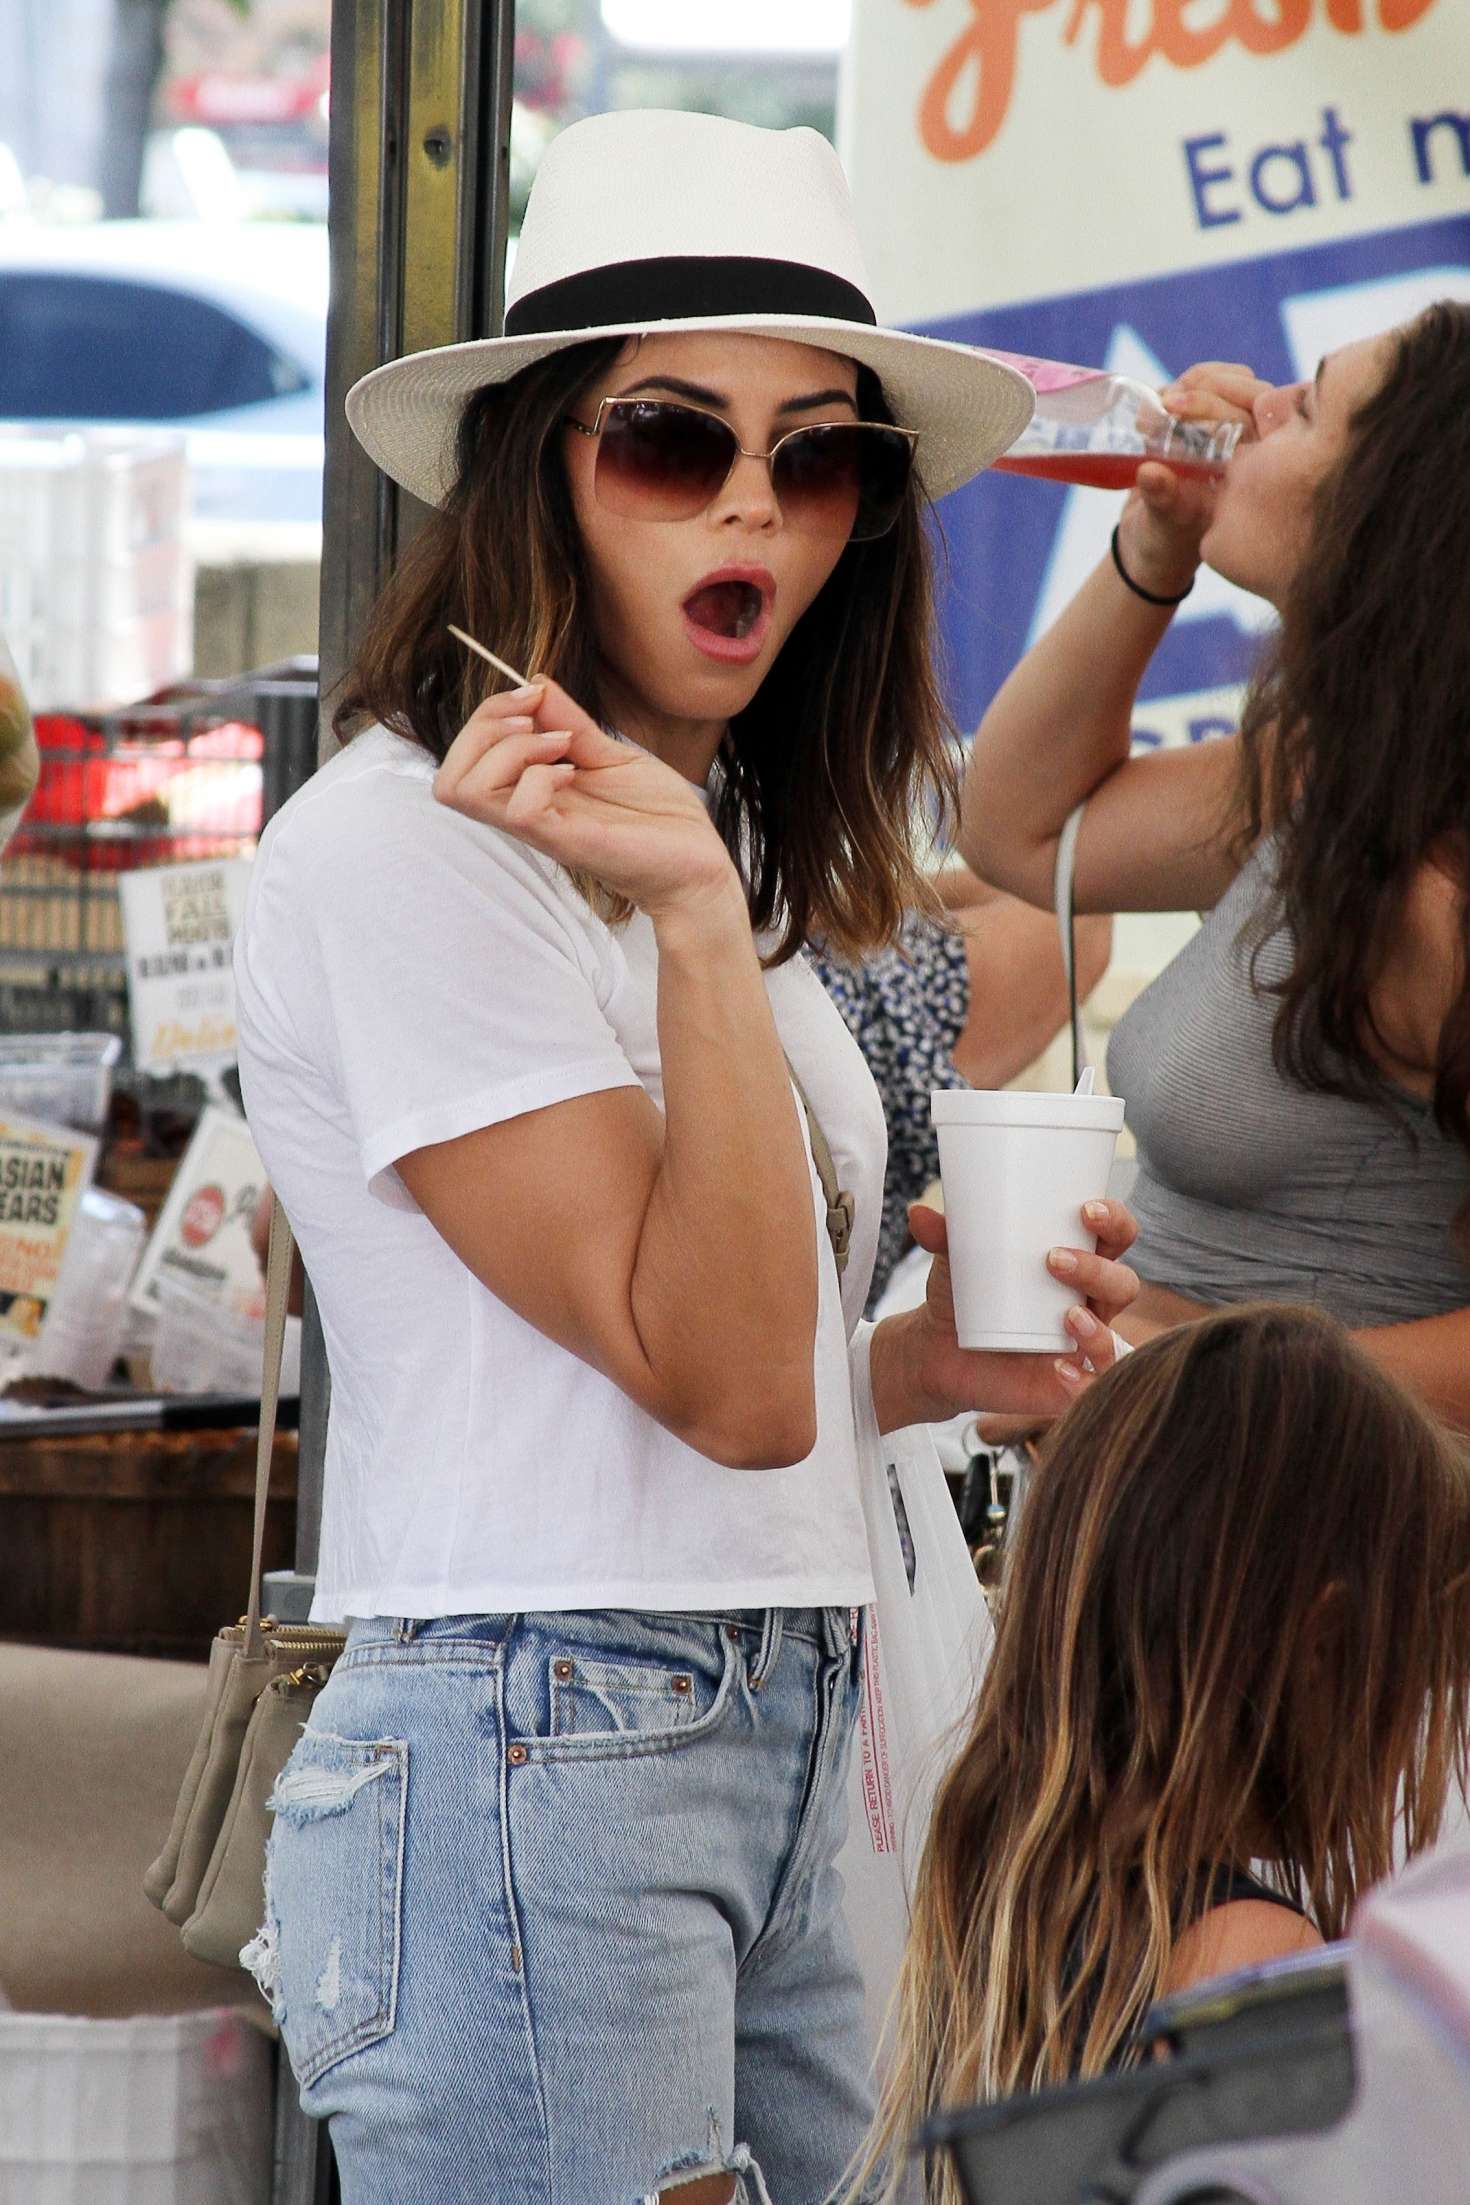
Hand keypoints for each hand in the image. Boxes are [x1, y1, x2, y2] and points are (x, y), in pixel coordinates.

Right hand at [434, 676, 737, 921]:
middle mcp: (525, 812)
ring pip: (467, 792)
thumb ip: (572, 723)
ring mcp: (542, 828)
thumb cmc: (658, 816)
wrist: (699, 862)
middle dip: (483, 726)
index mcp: (529, 790)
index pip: (464, 758)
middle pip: (449, 777)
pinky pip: (518, 810)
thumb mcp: (611, 754)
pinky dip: (538, 776)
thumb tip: (536, 682)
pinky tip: (573, 772)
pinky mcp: (567, 842)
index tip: (534, 695)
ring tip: (559, 747)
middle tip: (535, 719)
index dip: (488, 713)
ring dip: (508, 750)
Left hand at [870, 1196, 1139, 1433]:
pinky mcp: (1069, 1384)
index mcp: (1076, 1263)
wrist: (936, 1352)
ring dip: (1097, 1325)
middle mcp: (1088, 1302)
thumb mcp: (954, 1262)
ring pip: (1114, 1335)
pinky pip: (1095, 1384)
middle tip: (1054, 1259)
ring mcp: (1082, 1345)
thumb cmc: (961, 1296)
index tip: (1088, 1209)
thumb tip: (918, 1214)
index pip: (1115, 1236)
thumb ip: (943, 1236)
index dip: (1115, 1222)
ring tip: (1065, 1315)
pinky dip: (1085, 1378)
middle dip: (1097, 1269)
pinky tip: (1059, 1367)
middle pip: (1122, 1283)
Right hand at [1117, 360, 1269, 597]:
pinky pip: (1214, 385)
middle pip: (1248, 393)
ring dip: (1198, 381)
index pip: (1253, 419)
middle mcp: (1253, 448)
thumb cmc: (1165, 537)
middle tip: (1166, 402)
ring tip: (1161, 402)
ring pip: (1235, 382)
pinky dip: (1190, 382)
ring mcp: (1236, 430)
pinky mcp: (1213, 418)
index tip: (1175, 405)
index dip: (1218, 403)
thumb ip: (1161, 498)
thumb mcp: (1162, 522)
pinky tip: (1164, 397)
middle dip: (1205, 388)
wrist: (1152, 539)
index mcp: (1254, 472)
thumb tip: (1150, 472)